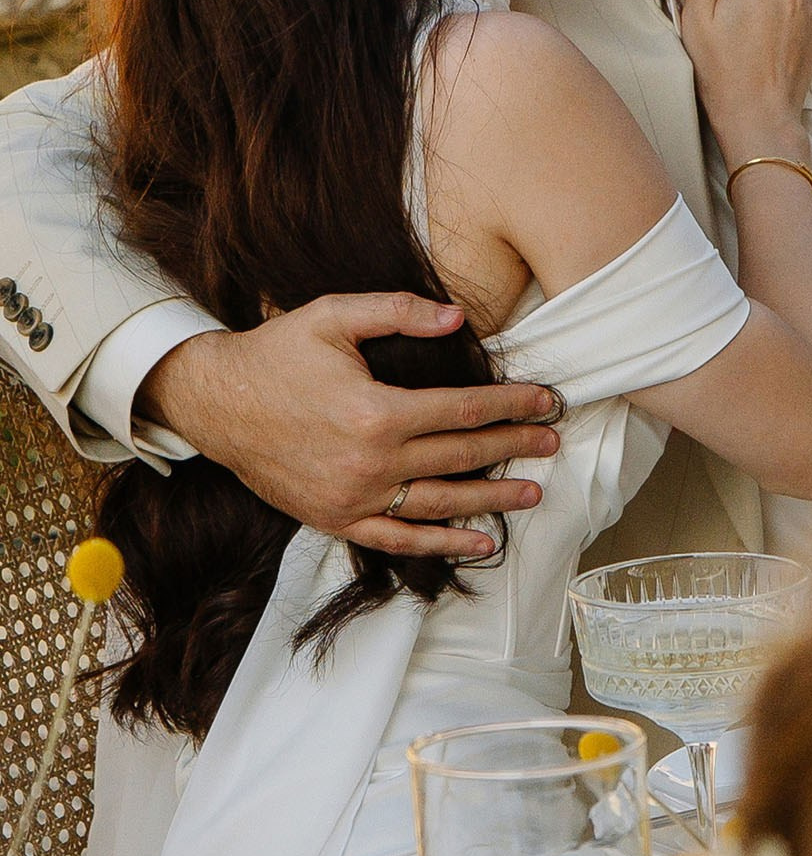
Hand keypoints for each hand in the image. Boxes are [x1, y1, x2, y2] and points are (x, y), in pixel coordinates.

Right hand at [144, 296, 559, 559]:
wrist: (215, 402)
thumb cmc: (275, 354)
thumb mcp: (333, 316)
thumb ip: (399, 311)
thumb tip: (459, 317)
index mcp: (377, 411)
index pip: (465, 410)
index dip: (511, 404)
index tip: (546, 401)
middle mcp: (372, 462)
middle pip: (462, 456)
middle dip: (515, 446)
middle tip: (553, 440)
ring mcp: (356, 497)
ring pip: (442, 503)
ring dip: (493, 500)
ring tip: (533, 492)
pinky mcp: (338, 520)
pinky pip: (400, 540)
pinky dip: (443, 545)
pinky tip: (481, 544)